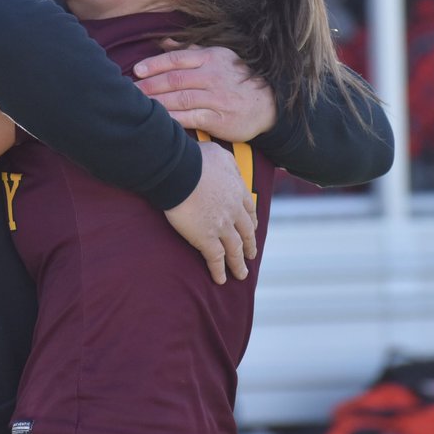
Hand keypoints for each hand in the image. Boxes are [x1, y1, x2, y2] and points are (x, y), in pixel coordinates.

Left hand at [134, 40, 276, 142]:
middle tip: (129, 91)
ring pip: (180, 98)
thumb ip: (190, 52)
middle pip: (174, 79)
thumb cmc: (238, 80)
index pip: (177, 59)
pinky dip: (172, 119)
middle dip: (149, 85)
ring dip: (156, 102)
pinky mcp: (220, 119)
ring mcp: (217, 98)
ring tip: (138, 106)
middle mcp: (214, 76)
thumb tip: (162, 42)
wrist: (269, 105)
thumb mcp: (219, 58)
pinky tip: (158, 122)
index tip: (136, 70)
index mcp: (212, 58)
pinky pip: (190, 118)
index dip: (154, 64)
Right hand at [165, 142, 257, 284]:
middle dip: (249, 245)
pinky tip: (220, 280)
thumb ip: (229, 164)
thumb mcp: (220, 154)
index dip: (251, 223)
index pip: (249, 211)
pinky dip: (219, 270)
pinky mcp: (206, 239)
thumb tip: (231, 167)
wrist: (180, 171)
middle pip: (246, 233)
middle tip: (251, 255)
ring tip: (241, 274)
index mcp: (237, 191)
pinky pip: (216, 259)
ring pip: (235, 250)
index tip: (253, 229)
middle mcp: (234, 211)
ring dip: (239, 264)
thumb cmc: (195, 158)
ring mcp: (222, 227)